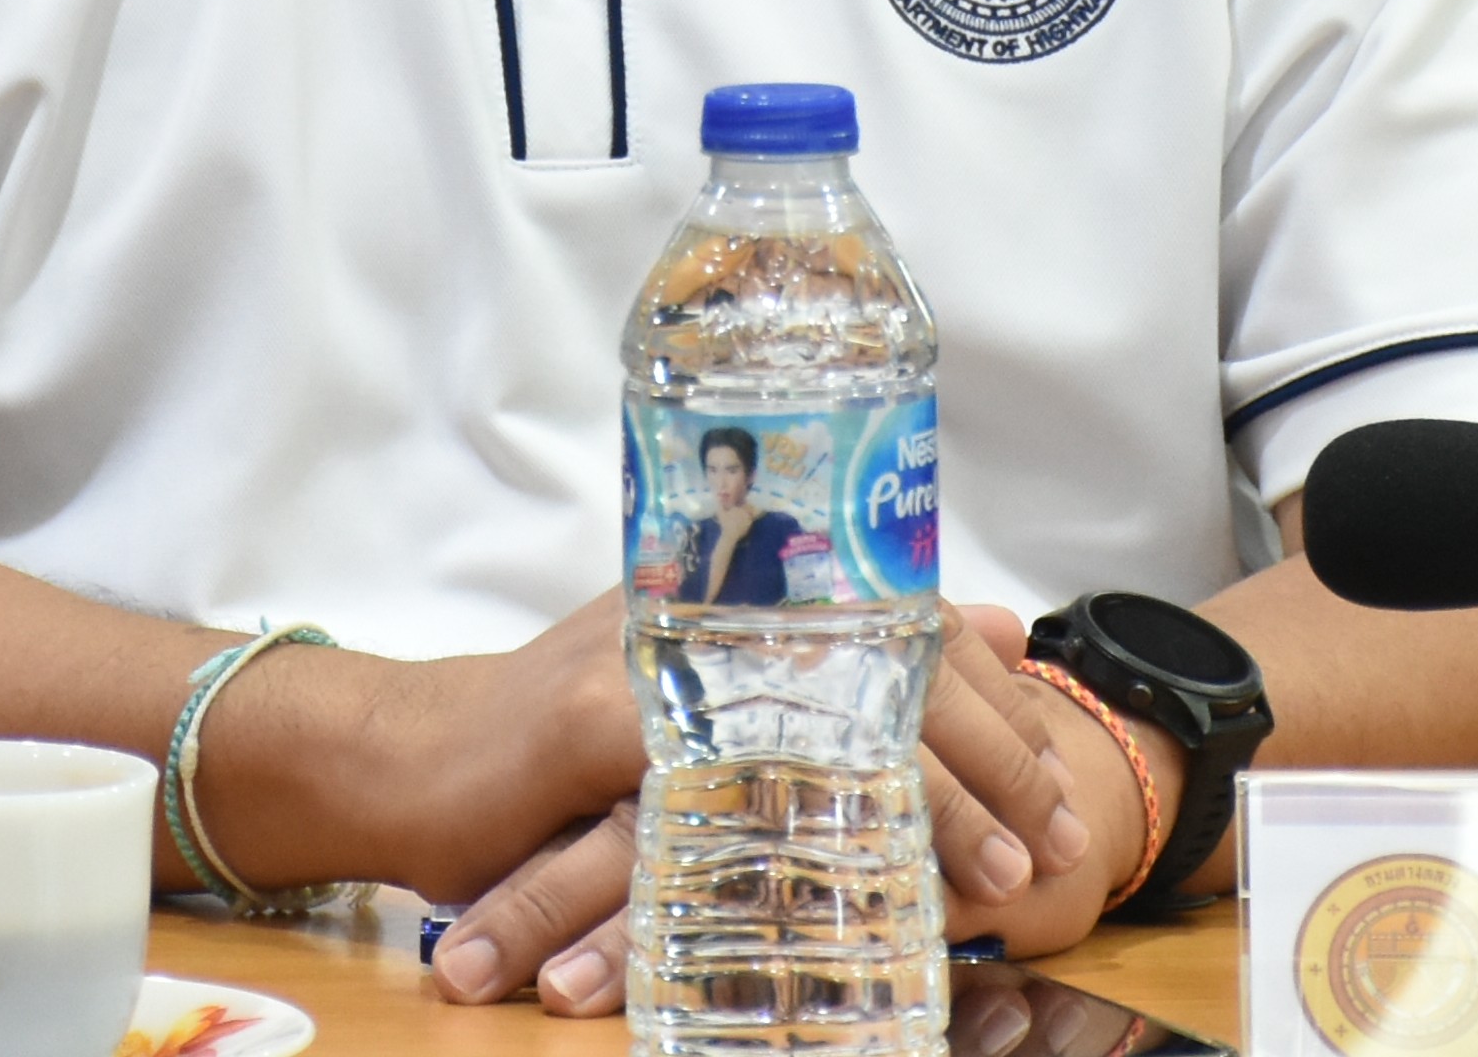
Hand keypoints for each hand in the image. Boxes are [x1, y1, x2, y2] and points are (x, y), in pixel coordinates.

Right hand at [425, 602, 1090, 1011]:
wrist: (414, 756)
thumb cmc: (561, 738)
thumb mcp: (718, 684)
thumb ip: (854, 651)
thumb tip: (998, 622)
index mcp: (753, 592)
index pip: (912, 629)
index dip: (1002, 712)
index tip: (1063, 794)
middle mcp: (718, 607)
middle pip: (893, 672)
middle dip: (995, 767)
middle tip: (1062, 849)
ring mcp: (665, 656)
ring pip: (834, 724)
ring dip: (932, 810)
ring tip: (1001, 885)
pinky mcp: (608, 722)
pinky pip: (734, 777)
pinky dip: (809, 829)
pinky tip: (865, 878)